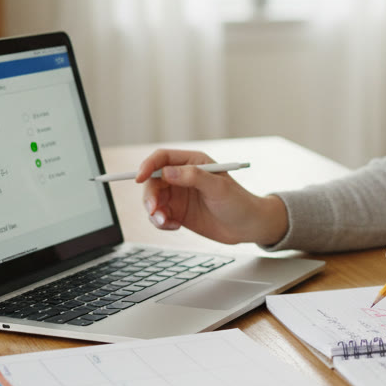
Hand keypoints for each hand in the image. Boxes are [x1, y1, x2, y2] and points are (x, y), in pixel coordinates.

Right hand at [137, 148, 287, 245]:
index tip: (138, 178)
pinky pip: (159, 215)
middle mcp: (183, 176)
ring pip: (153, 199)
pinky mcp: (178, 212)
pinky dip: (160, 222)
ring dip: (153, 212)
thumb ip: (193, 177)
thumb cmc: (238, 202)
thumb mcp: (218, 188)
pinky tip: (174, 227)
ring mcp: (179, 195)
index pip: (162, 158)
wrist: (248, 227)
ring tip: (166, 223)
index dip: (147, 165)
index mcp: (193, 162)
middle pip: (152, 180)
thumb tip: (167, 172)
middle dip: (149, 195)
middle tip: (154, 210)